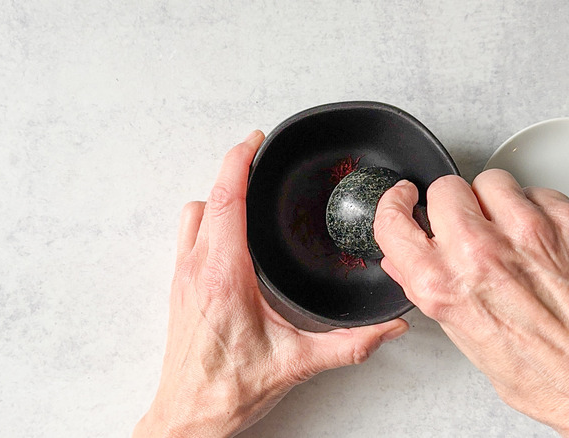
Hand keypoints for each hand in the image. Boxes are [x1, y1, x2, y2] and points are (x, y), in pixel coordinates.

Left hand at [134, 131, 407, 436]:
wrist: (189, 417)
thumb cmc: (229, 390)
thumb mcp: (298, 364)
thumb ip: (350, 345)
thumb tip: (388, 328)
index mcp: (225, 277)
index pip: (227, 200)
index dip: (240, 161)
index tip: (256, 141)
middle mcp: (197, 270)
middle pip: (209, 197)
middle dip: (234, 169)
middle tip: (258, 155)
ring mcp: (183, 277)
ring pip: (193, 213)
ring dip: (218, 196)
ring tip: (247, 190)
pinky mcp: (179, 287)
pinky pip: (188, 234)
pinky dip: (208, 218)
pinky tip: (231, 231)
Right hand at [374, 170, 568, 436]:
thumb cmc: (542, 375)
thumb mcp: (465, 338)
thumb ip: (429, 288)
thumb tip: (405, 258)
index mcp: (445, 286)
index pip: (394, 222)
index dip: (395, 206)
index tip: (405, 199)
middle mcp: (481, 252)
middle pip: (446, 189)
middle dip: (453, 207)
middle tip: (470, 228)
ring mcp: (527, 230)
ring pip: (491, 180)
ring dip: (495, 202)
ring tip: (510, 234)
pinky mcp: (568, 220)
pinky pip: (536, 192)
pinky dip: (536, 210)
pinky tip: (542, 241)